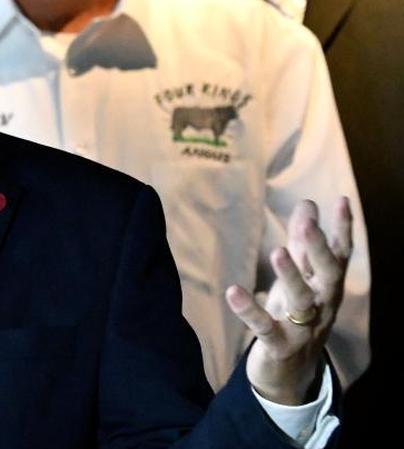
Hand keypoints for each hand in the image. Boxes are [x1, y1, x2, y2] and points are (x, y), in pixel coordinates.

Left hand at [226, 199, 351, 404]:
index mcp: (327, 288)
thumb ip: (303, 244)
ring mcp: (303, 328)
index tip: (343, 201)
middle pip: (328, 275)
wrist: (291, 375)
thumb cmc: (297, 317)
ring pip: (302, 301)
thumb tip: (308, 204)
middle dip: (318, 250)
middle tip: (307, 225)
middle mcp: (322, 306)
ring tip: (277, 251)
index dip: (343, 230)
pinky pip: (266, 327)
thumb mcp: (302, 279)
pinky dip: (250, 310)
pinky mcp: (279, 346)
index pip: (341, 256)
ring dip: (291, 276)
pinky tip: (233, 292)